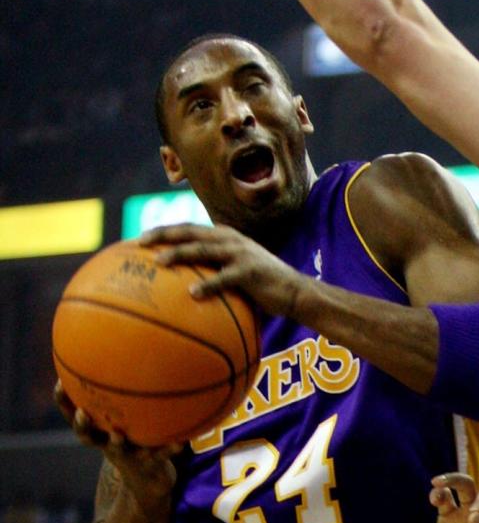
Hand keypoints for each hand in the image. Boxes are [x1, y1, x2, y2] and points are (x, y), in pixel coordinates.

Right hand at [55, 381, 180, 509]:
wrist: (149, 476)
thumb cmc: (134, 435)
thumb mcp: (124, 414)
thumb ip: (119, 389)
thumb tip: (120, 345)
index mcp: (99, 429)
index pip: (73, 414)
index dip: (64, 403)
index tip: (59, 386)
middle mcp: (107, 443)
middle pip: (87, 437)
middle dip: (82, 426)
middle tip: (81, 414)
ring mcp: (127, 455)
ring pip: (118, 450)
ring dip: (116, 442)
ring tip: (117, 434)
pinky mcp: (149, 464)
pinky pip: (160, 456)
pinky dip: (169, 449)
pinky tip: (181, 442)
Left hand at [141, 224, 306, 317]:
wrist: (295, 292)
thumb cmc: (262, 287)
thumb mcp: (236, 274)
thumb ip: (214, 274)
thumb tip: (185, 291)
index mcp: (223, 237)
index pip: (188, 229)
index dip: (164, 231)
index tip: (140, 239)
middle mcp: (229, 239)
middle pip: (189, 231)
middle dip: (163, 235)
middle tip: (139, 243)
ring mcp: (239, 253)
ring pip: (202, 249)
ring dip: (178, 254)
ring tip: (159, 263)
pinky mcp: (250, 271)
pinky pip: (224, 278)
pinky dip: (208, 285)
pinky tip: (193, 294)